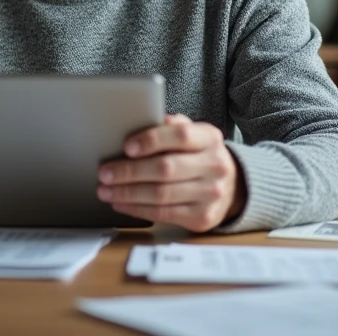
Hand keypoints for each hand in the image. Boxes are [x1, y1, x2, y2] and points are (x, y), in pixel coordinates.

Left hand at [96, 114, 245, 231]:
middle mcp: (215, 165)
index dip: (151, 140)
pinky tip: (121, 203)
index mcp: (210, 138)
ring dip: (127, 193)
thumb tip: (140, 121)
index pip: (180, 135)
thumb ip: (170, 126)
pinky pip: (163, 214)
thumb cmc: (199, 155)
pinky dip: (137, 209)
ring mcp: (211, 194)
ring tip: (105, 190)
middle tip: (104, 172)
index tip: (126, 146)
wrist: (232, 187)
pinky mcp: (202, 218)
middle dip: (129, 172)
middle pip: (166, 169)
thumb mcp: (193, 134)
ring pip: (161, 195)